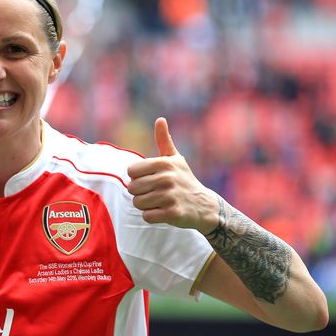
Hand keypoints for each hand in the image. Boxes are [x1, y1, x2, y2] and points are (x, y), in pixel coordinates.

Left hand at [127, 117, 218, 232]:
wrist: (205, 206)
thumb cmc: (185, 180)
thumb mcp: (175, 159)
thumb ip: (164, 140)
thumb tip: (160, 119)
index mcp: (163, 163)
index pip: (131, 172)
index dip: (138, 178)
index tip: (151, 180)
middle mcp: (166, 178)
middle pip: (132, 188)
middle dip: (141, 193)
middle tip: (157, 193)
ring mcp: (170, 196)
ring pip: (137, 203)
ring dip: (146, 205)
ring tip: (161, 202)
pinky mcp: (172, 213)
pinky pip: (147, 216)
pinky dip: (152, 216)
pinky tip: (164, 211)